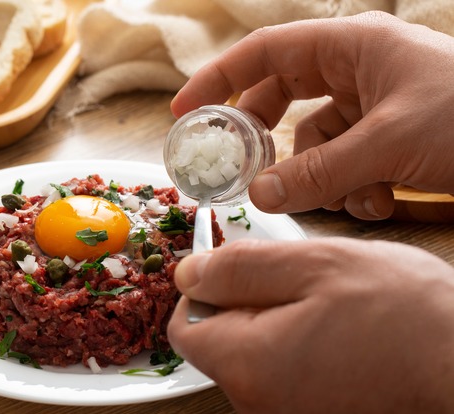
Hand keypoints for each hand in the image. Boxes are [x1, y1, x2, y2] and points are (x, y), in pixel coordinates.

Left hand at [167, 238, 453, 413]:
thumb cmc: (414, 323)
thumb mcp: (320, 266)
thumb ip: (241, 268)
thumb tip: (190, 272)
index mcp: (249, 367)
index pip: (185, 327)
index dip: (205, 290)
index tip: (239, 269)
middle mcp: (260, 410)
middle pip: (221, 347)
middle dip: (248, 308)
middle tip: (303, 286)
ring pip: (257, 365)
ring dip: (280, 331)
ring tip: (334, 314)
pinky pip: (288, 386)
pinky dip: (302, 358)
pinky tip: (345, 342)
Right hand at [171, 12, 453, 219]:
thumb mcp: (391, 143)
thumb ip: (319, 170)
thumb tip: (260, 195)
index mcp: (355, 47)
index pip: (267, 52)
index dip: (220, 79)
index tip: (185, 112)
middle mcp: (359, 71)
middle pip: (283, 99)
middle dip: (265, 139)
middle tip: (236, 169)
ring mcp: (375, 107)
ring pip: (314, 143)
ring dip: (320, 178)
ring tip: (351, 197)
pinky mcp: (390, 140)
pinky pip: (345, 165)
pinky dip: (351, 191)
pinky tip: (380, 203)